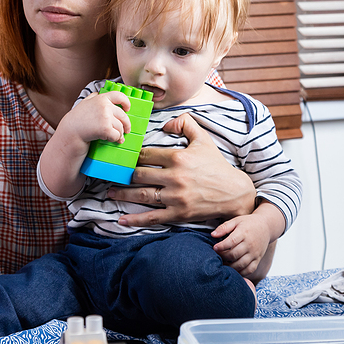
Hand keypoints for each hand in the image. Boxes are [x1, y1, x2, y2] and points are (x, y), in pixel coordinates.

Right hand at [60, 91, 131, 146]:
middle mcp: (105, 106)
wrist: (70, 132)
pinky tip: (110, 139)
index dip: (126, 102)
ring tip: (116, 137)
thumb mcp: (84, 103)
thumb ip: (93, 97)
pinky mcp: (105, 128)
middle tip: (126, 130)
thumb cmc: (76, 120)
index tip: (127, 108)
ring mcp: (106, 117)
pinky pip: (117, 135)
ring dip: (119, 134)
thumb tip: (99, 93)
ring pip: (121, 127)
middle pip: (123, 116)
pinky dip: (115, 139)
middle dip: (126, 125)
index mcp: (101, 98)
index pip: (119, 96)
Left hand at [109, 113, 255, 225]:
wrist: (233, 192)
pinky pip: (152, 217)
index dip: (133, 156)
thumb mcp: (203, 139)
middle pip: (139, 175)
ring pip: (141, 195)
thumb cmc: (216, 165)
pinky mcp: (178, 213)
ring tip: (110, 193)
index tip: (126, 158)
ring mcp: (175, 197)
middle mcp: (175, 177)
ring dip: (122, 194)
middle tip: (113, 175)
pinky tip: (122, 220)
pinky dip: (135, 219)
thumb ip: (185, 124)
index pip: (146, 155)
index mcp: (178, 157)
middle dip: (124, 175)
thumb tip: (165, 125)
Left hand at [211, 214, 271, 277]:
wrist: (266, 227)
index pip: (231, 242)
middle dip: (223, 257)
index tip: (214, 248)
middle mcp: (250, 244)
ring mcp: (254, 253)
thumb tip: (212, 234)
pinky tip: (234, 270)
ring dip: (230, 267)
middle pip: (235, 254)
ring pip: (241, 264)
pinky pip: (250, 269)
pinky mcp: (258, 259)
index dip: (221, 246)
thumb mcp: (236, 221)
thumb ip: (224, 227)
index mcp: (244, 233)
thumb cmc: (249, 223)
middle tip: (217, 256)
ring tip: (223, 264)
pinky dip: (241, 273)